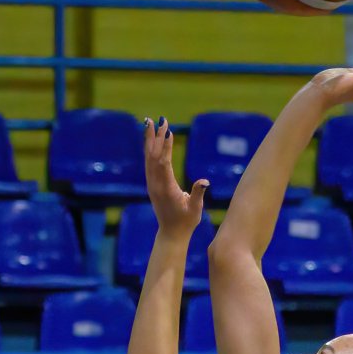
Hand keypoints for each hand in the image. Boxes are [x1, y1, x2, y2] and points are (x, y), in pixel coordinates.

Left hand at [143, 119, 206, 234]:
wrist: (171, 234)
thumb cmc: (186, 222)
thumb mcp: (195, 210)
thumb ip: (198, 194)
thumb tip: (204, 181)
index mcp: (166, 189)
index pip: (164, 163)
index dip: (166, 146)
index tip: (169, 131)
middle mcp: (156, 184)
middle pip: (153, 155)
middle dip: (157, 136)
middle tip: (160, 119)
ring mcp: (152, 183)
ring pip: (148, 157)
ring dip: (149, 139)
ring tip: (149, 122)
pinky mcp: (151, 184)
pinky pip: (148, 162)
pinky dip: (149, 148)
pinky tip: (150, 139)